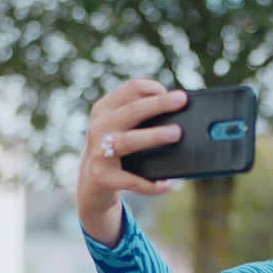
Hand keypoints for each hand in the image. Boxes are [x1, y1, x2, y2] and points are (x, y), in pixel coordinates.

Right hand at [76, 79, 186, 245]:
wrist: (91, 183)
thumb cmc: (114, 149)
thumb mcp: (119, 127)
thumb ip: (139, 117)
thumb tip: (179, 115)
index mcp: (105, 109)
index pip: (130, 88)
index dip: (152, 87)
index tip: (172, 94)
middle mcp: (100, 126)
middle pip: (132, 110)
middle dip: (158, 104)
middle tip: (181, 100)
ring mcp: (99, 151)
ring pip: (129, 141)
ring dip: (154, 136)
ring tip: (176, 133)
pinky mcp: (102, 176)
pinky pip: (131, 180)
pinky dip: (150, 184)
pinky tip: (165, 184)